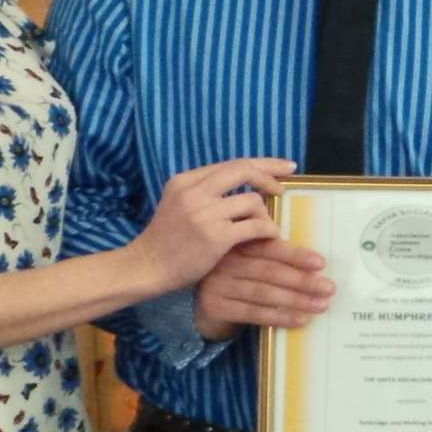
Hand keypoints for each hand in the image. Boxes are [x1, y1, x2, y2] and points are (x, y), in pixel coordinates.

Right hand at [128, 158, 290, 295]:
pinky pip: (255, 226)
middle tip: (284, 189)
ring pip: (252, 200)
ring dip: (264, 212)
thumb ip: (205, 191)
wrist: (147, 268)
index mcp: (185, 180)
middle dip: (270, 176)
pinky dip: (267, 229)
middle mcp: (194, 191)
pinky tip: (270, 235)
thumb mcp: (178, 204)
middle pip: (244, 170)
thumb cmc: (166, 240)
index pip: (231, 163)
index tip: (284, 167)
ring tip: (263, 224)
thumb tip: (248, 184)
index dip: (262, 164)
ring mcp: (205, 213)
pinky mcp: (215, 236)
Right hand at [193, 237, 334, 339]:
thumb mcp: (250, 261)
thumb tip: (316, 265)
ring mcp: (218, 285)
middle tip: (328, 288)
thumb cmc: (237, 277)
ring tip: (320, 305)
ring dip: (296, 300)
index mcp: (239, 244)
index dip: (296, 255)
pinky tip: (300, 319)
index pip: (270, 248)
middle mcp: (226, 262)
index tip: (321, 263)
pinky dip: (279, 317)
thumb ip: (273, 257)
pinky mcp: (216, 307)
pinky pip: (254, 313)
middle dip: (302, 281)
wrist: (202, 303)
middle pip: (270, 271)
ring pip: (264, 293)